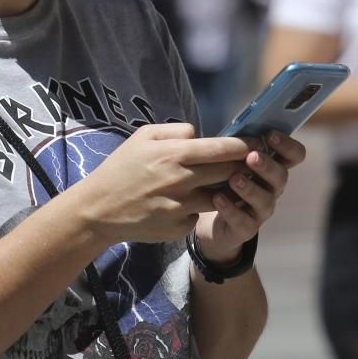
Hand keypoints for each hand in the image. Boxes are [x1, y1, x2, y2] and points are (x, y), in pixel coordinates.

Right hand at [72, 123, 257, 244]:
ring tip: (225, 182)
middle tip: (252, 162)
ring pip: (220, 197)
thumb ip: (177, 131)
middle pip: (230, 172)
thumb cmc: (122, 168)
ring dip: (226, 189)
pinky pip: (200, 215)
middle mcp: (182, 181)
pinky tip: (189, 202)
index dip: (246, 145)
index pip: (224, 148)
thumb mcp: (144, 137)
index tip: (259, 142)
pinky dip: (199, 208)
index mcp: (175, 154)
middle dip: (244, 166)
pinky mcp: (179, 227)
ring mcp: (182, 207)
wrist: (99, 210)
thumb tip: (201, 135)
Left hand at [194, 131, 305, 263]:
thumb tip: (231, 126)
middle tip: (252, 156)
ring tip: (234, 179)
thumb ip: (236, 146)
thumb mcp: (231, 161)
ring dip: (250, 188)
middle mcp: (272, 188)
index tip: (270, 135)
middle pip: (281, 176)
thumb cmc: (224, 181)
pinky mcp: (246, 228)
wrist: (214, 221)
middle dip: (267, 165)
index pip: (294, 155)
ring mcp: (261, 209)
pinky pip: (242, 220)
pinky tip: (217, 198)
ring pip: (264, 200)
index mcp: (273, 167)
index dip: (287, 145)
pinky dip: (230, 209)